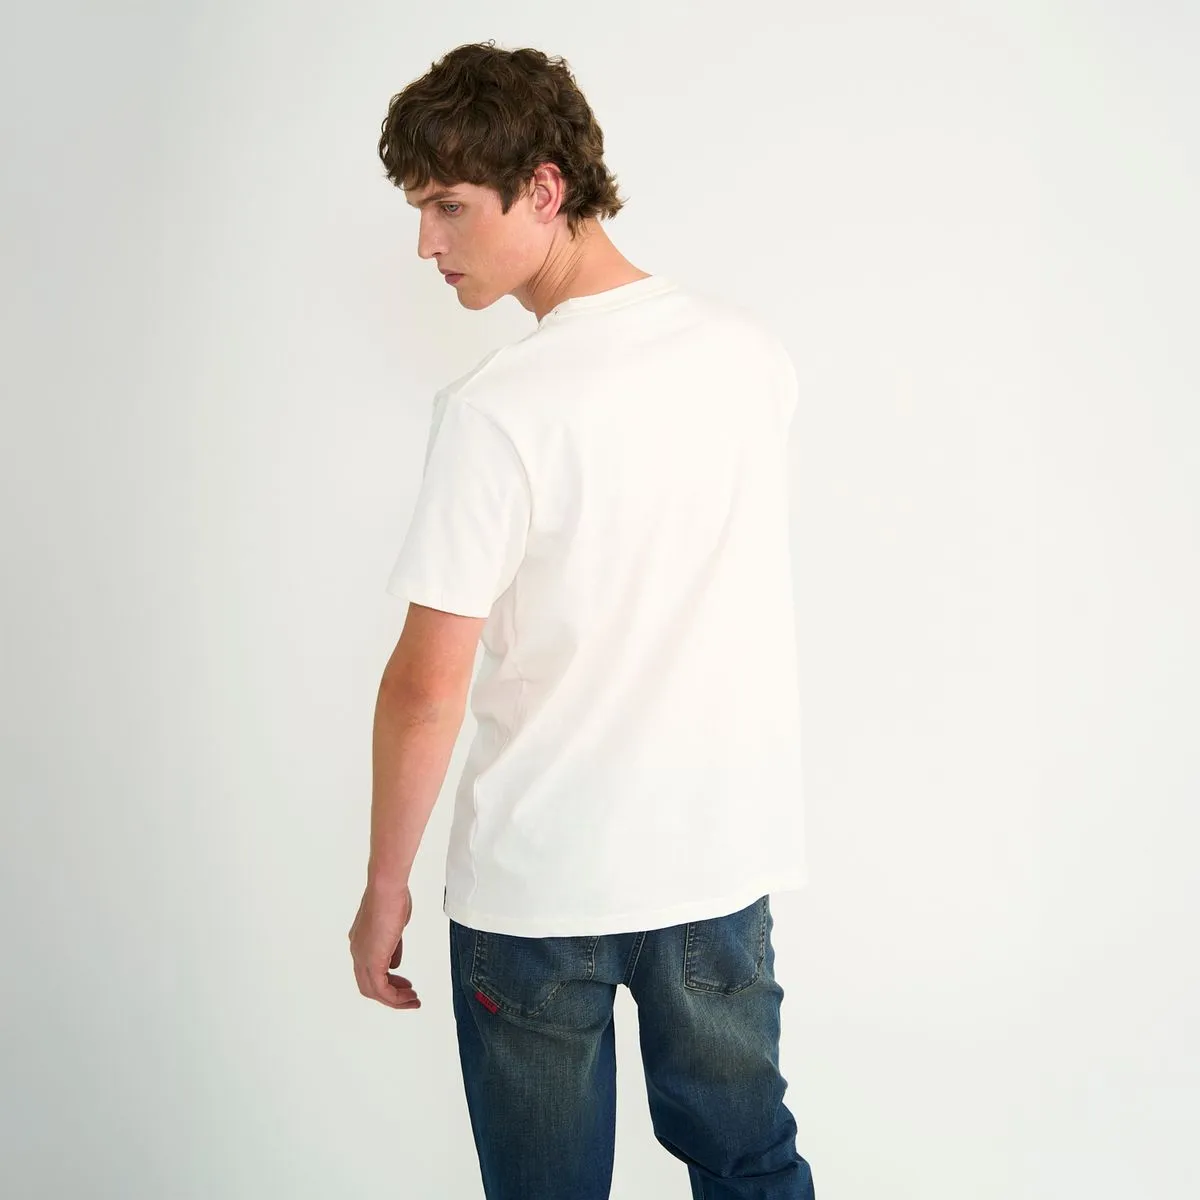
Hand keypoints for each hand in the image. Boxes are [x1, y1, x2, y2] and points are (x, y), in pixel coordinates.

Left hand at [348, 882, 420, 1009]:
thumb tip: (395, 964)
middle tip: (408, 996)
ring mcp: (363, 957)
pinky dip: (395, 997)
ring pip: (374, 990)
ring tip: (412, 1000)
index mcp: (360, 942)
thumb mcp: (393, 926)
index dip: (386, 981)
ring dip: (394, 999)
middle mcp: (358, 952)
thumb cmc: (392, 898)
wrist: (387, 888)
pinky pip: (382, 988)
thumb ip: (393, 947)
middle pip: (368, 986)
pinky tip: (408, 996)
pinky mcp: (373, 960)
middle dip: (390, 995)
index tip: (403, 984)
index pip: (369, 971)